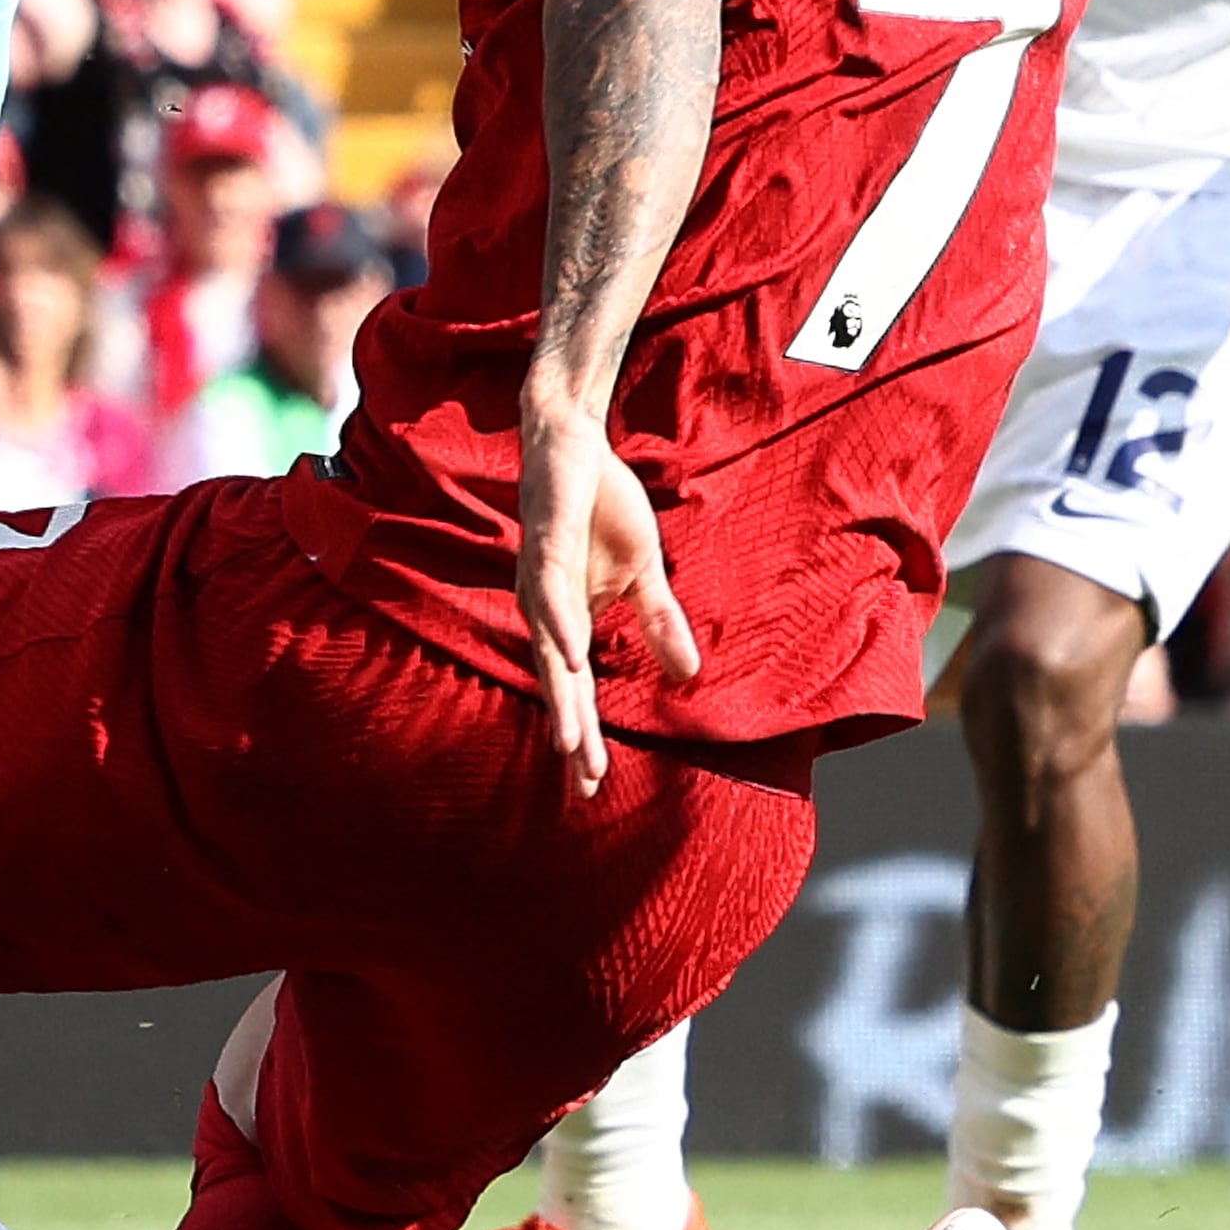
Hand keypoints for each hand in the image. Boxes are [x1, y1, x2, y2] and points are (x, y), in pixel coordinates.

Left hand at [513, 398, 696, 800]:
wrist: (573, 443)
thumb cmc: (600, 508)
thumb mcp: (642, 573)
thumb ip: (659, 623)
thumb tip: (689, 676)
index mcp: (568, 620)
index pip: (576, 690)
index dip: (583, 735)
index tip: (591, 787)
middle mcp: (544, 610)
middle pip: (558, 684)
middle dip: (572, 735)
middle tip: (582, 784)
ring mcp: (540, 580)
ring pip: (548, 649)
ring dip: (563, 697)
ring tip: (570, 744)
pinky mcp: (544, 544)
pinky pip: (551, 592)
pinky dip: (560, 626)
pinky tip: (571, 658)